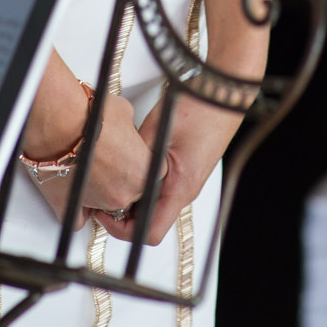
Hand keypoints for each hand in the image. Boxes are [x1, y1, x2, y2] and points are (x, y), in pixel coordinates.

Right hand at [25, 90, 152, 230]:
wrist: (58, 122)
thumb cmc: (90, 116)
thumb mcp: (124, 112)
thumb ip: (130, 128)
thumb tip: (125, 127)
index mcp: (142, 172)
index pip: (153, 174)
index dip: (140, 162)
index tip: (132, 154)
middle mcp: (123, 193)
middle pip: (131, 191)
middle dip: (121, 177)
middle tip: (109, 157)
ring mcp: (98, 204)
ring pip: (105, 204)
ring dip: (100, 190)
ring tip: (89, 166)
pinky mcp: (72, 208)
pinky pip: (78, 218)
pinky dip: (77, 208)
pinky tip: (75, 191)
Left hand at [99, 93, 240, 246]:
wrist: (221, 93)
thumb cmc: (199, 109)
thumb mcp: (157, 131)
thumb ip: (135, 156)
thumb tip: (112, 170)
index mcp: (180, 189)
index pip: (150, 232)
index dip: (123, 229)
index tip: (105, 212)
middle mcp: (186, 190)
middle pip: (151, 218)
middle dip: (124, 209)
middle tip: (105, 190)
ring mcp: (187, 180)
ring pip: (156, 201)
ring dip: (135, 193)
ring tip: (118, 172)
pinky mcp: (186, 169)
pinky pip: (163, 185)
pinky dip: (146, 180)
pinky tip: (135, 161)